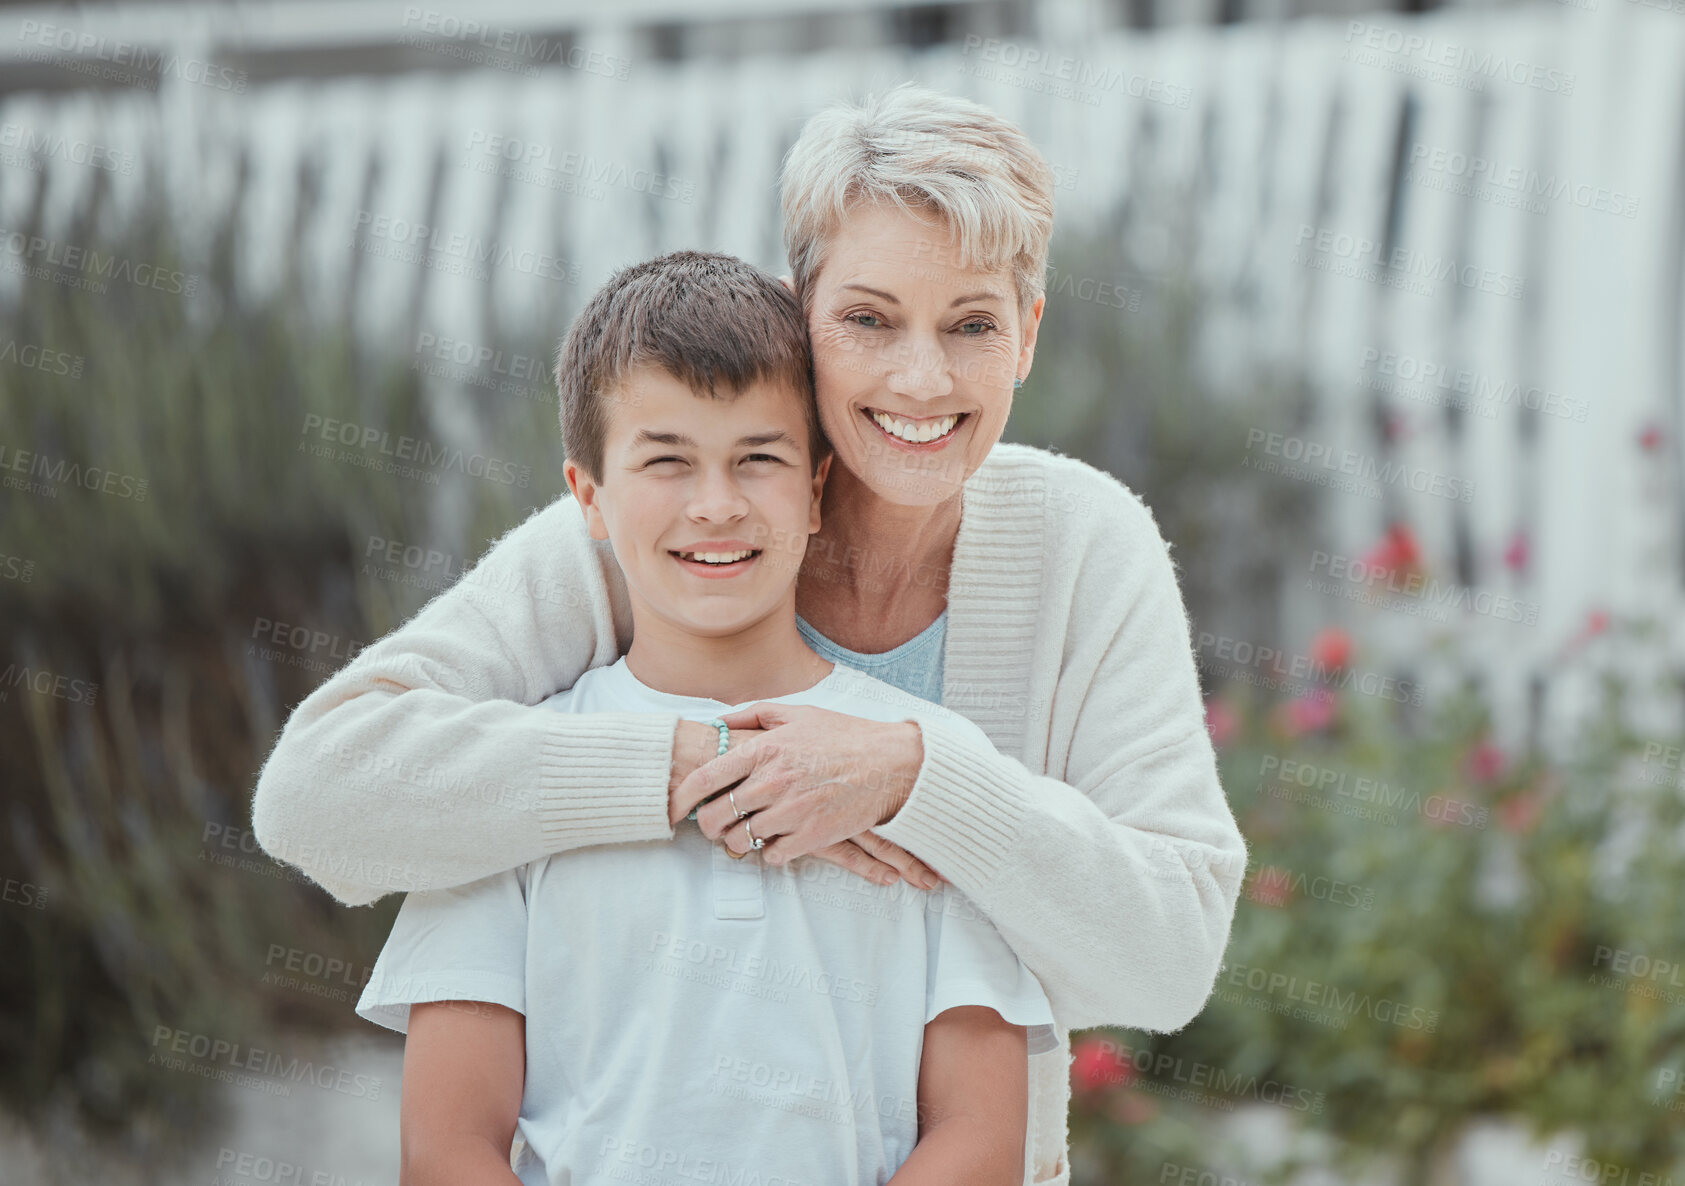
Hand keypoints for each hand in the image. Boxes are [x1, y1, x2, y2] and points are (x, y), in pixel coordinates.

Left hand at [676, 703, 937, 885]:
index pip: (706, 777)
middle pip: (716, 816)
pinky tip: (776, 841)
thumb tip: (718, 721)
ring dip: (736, 841)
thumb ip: (753, 714)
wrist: (893, 765)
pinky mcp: (812, 837)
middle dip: (706, 826)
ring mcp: (793, 811)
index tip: (673, 806)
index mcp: (766, 749)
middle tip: (711, 826)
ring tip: (743, 834)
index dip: (681, 796)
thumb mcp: (798, 713)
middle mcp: (774, 781)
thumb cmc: (845, 737)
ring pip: (741, 840)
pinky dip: (768, 853)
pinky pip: (772, 856)